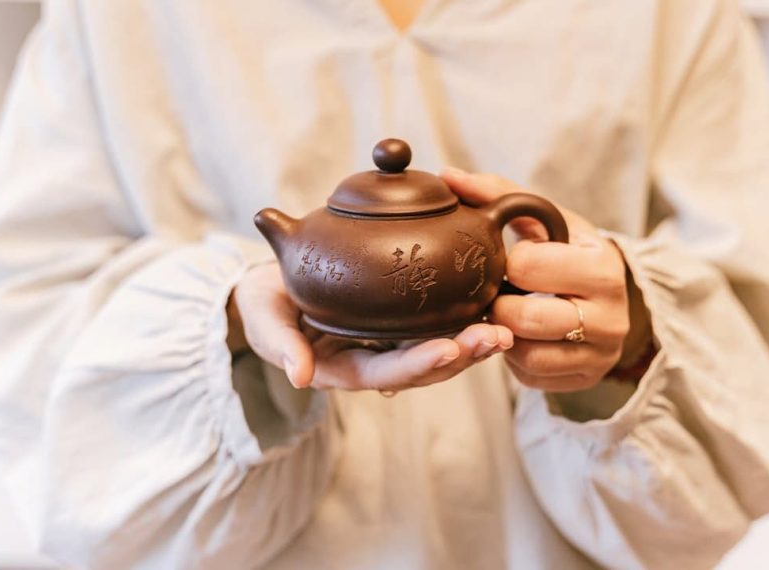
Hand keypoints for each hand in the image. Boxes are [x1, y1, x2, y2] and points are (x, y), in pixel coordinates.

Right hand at [231, 264, 513, 391]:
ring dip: (471, 343)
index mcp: (341, 367)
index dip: (416, 363)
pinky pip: (433, 327)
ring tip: (504, 328)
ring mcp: (386, 344)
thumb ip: (280, 345)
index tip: (449, 348)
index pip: (384, 371)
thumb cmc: (264, 305)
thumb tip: (299, 377)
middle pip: (422, 367)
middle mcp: (371, 360)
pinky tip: (490, 306)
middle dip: (460, 355)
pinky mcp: (396, 324)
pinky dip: (462, 320)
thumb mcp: (264, 321)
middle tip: (496, 337)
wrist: (270, 289)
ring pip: (435, 350)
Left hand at [442, 168, 651, 391]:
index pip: (528, 266)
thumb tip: (448, 175)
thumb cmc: (570, 251)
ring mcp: (601, 353)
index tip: (509, 261)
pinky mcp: (584, 378)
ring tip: (505, 313)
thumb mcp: (548, 221)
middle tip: (495, 293)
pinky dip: (514, 358)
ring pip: (526, 354)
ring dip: (503, 334)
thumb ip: (500, 195)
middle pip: (525, 318)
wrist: (612, 295)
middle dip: (498, 304)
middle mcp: (611, 314)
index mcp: (602, 266)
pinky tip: (518, 336)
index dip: (506, 263)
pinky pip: (531, 377)